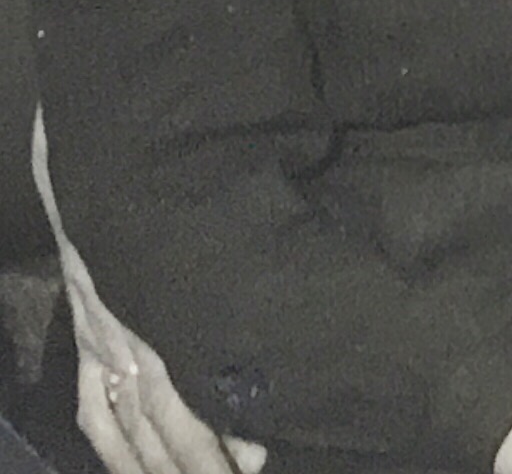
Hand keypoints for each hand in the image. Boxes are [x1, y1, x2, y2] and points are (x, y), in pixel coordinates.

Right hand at [36, 111, 264, 473]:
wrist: (114, 157)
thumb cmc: (188, 187)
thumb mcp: (236, 215)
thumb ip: (277, 253)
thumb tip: (335, 288)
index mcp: (182, 300)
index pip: (208, 380)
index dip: (235, 424)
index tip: (262, 458)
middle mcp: (141, 329)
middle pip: (174, 414)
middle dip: (207, 459)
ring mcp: (108, 338)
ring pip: (134, 422)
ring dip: (164, 464)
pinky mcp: (88, 337)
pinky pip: (95, 405)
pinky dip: (113, 446)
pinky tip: (134, 470)